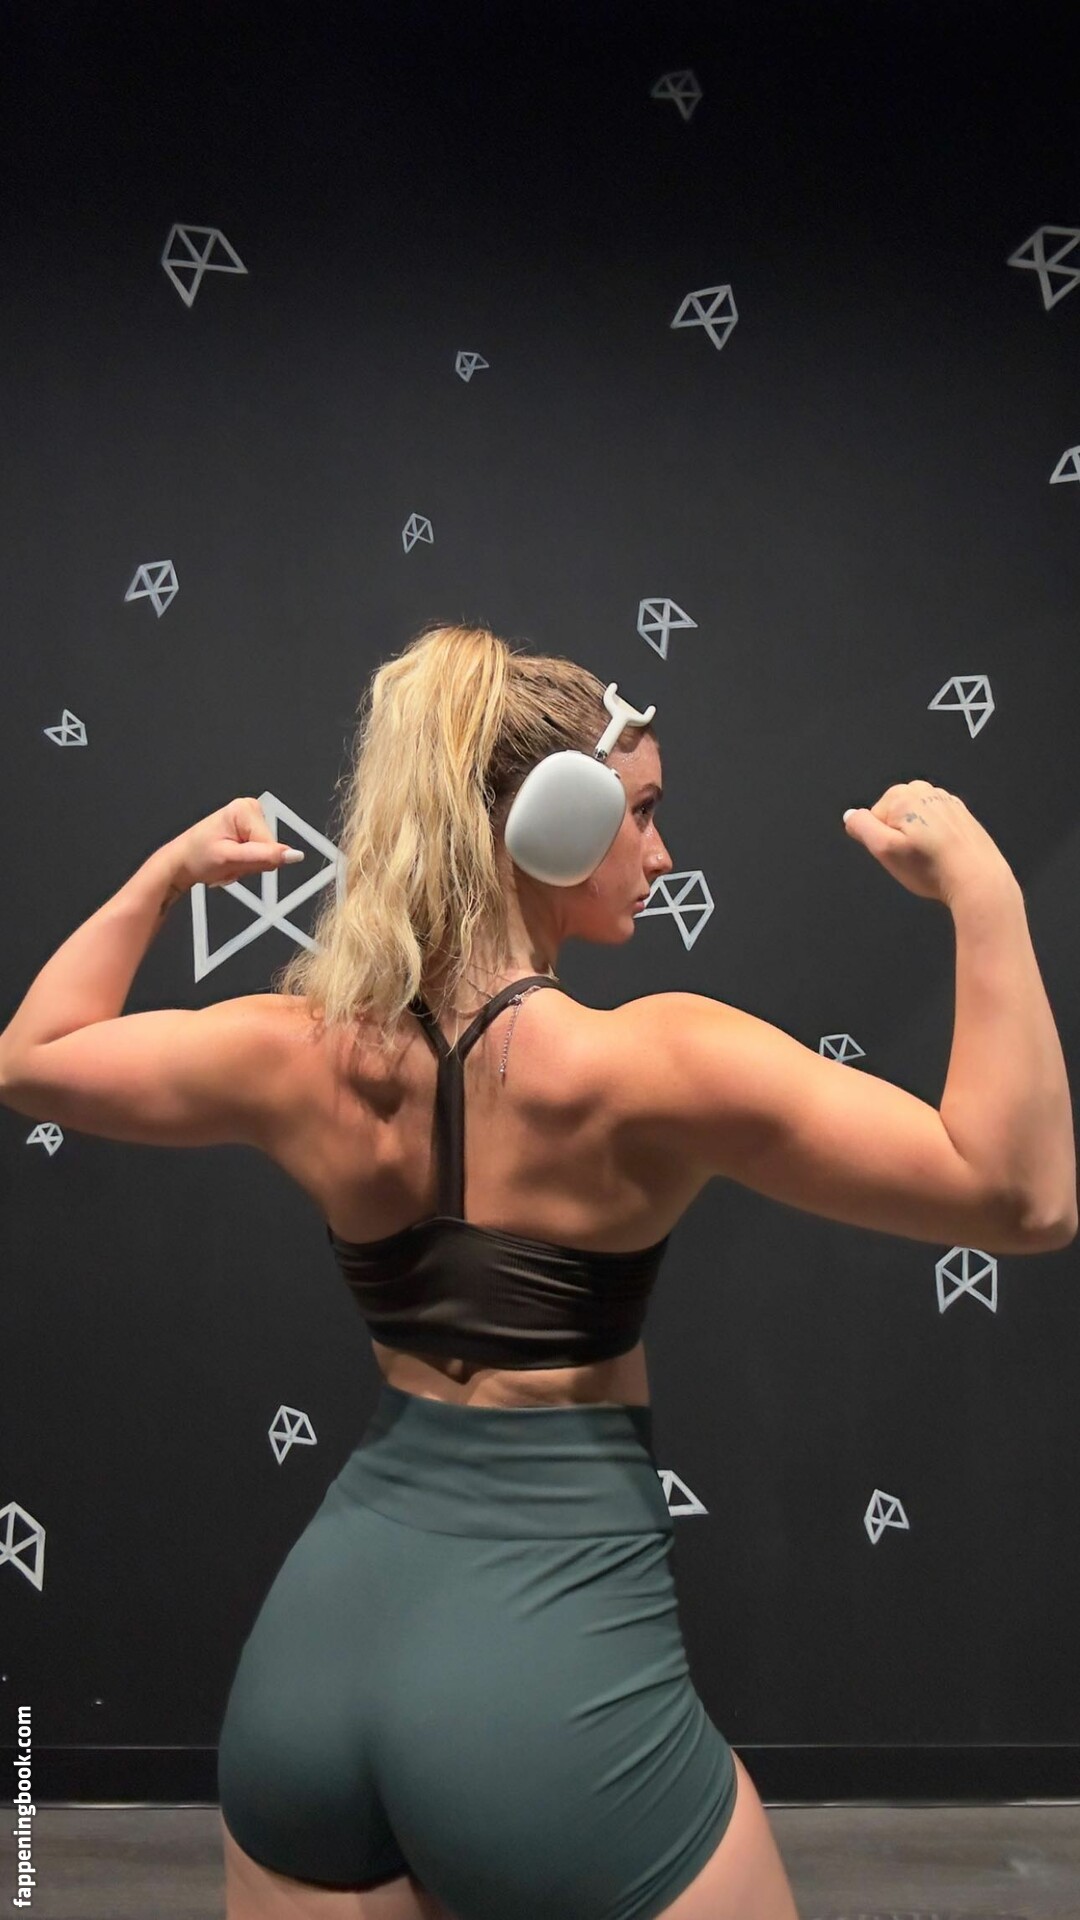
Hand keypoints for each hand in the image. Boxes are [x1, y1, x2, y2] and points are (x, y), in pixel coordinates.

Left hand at [170, 797, 304, 890]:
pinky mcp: (251, 831)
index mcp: (245, 809)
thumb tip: (294, 855)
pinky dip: (247, 864)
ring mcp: (251, 821)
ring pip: (267, 854)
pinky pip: (261, 855)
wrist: (181, 863)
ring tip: (228, 862)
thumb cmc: (196, 856)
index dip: (256, 860)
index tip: (235, 861)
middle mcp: (250, 810)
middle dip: (251, 863)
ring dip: (248, 866)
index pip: (271, 844)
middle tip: (230, 863)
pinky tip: (231, 860)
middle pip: (270, 848)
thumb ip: (264, 857)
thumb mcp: (231, 859)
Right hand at [843, 782, 1015, 905]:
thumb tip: (850, 815)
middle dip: (898, 836)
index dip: (881, 841)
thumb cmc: (928, 867)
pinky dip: (935, 836)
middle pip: (894, 815)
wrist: (977, 877)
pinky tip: (943, 854)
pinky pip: (935, 822)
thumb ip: (862, 827)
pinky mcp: (960, 813)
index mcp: (902, 795)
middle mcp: (924, 790)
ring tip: (929, 858)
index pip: (873, 819)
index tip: (898, 855)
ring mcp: (945, 800)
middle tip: (913, 858)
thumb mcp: (884, 850)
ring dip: (917, 836)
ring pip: (915, 819)